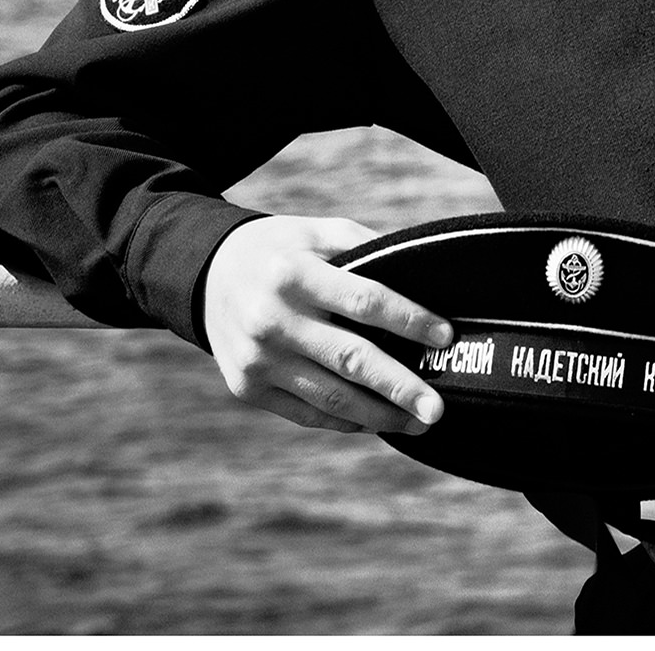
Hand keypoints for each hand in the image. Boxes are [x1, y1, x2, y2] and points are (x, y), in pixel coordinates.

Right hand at [202, 215, 455, 435]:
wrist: (208, 274)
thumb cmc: (282, 251)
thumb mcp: (318, 232)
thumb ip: (368, 248)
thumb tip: (427, 274)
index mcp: (293, 273)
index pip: (364, 300)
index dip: (409, 320)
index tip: (446, 337)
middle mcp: (272, 319)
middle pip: (351, 359)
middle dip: (400, 387)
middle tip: (438, 409)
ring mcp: (256, 359)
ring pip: (331, 397)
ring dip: (380, 415)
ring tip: (418, 422)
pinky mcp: (246, 387)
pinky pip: (306, 412)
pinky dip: (345, 421)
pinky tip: (375, 422)